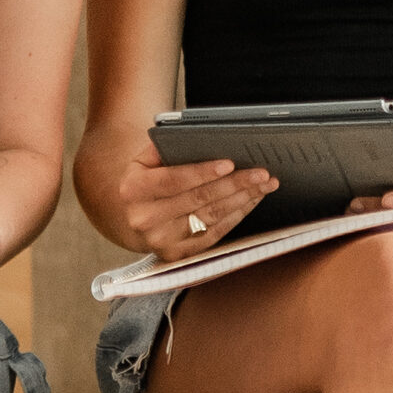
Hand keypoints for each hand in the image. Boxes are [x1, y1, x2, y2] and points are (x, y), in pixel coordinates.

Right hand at [114, 142, 275, 259]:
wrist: (130, 220)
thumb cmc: (143, 184)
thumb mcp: (142, 162)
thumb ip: (163, 148)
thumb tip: (195, 138)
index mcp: (134, 190)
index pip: (173, 180)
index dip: (202, 172)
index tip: (229, 164)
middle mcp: (145, 219)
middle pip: (199, 199)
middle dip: (234, 184)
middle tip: (260, 173)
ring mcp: (162, 241)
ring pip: (211, 217)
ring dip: (242, 200)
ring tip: (263, 185)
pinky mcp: (178, 254)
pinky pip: (215, 233)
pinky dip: (236, 215)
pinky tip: (250, 201)